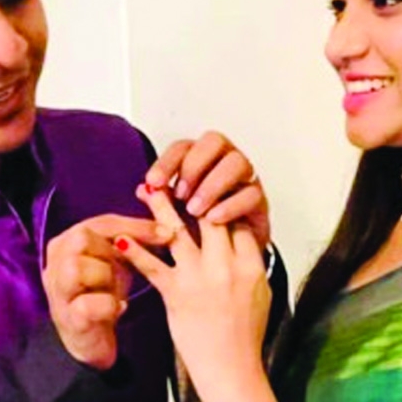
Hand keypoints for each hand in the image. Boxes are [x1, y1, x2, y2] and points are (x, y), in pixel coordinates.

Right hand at [43, 214, 171, 369]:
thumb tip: (165, 223)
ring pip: (78, 267)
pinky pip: (89, 303)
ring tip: (115, 292)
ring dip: (107, 278)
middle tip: (127, 269)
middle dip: (114, 252)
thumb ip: (128, 241)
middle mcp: (54, 264)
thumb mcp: (115, 263)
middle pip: (83, 238)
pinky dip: (109, 305)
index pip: (101, 223)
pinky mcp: (68, 319)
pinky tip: (117, 309)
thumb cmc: (102, 296)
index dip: (135, 225)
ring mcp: (58, 292)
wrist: (92, 340)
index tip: (166, 231)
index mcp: (65, 243)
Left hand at [116, 188, 270, 401]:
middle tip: (176, 175)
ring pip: (178, 231)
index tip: (209, 187)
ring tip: (146, 188)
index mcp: (251, 265)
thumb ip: (253, 266)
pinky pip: (153, 266)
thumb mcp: (262, 295)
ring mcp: (200, 279)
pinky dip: (136, 251)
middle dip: (193, 192)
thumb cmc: (246, 337)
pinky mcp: (176, 294)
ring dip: (159, 207)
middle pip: (210, 216)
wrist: (231, 369)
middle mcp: (227, 266)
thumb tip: (248, 244)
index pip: (238, 220)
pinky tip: (121, 238)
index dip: (223, 201)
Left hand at [143, 131, 269, 249]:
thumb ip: (161, 203)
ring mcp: (244, 178)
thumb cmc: (200, 232)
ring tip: (195, 210)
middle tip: (179, 194)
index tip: (153, 182)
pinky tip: (214, 218)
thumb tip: (142, 191)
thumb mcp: (174, 218)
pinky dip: (231, 205)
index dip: (167, 161)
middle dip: (194, 166)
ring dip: (212, 185)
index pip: (183, 147)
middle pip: (214, 142)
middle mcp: (223, 161)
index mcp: (200, 159)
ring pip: (236, 163)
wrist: (226, 259)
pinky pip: (251, 193)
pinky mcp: (259, 200)